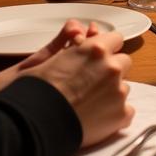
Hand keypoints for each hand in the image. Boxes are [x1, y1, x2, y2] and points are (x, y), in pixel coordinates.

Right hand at [0, 21, 133, 145]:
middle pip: (123, 62)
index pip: (115, 39)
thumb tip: (77, 30)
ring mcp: (118, 92)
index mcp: (96, 49)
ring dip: (111, 93)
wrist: (29, 125)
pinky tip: (96, 119)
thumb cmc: (33, 91)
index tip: (96, 59)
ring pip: (123, 87)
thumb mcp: (48, 57)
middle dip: (110, 70)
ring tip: (88, 104)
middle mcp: (112, 67)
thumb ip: (67, 40)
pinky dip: (114, 115)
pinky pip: (126, 111)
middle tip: (90, 83)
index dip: (105, 49)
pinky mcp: (120, 115)